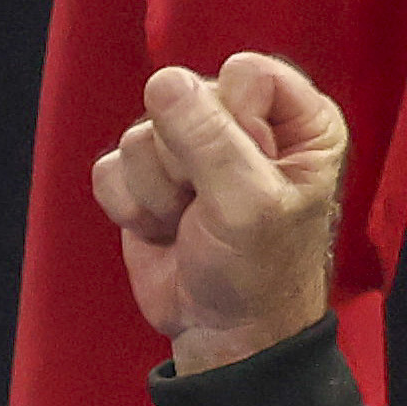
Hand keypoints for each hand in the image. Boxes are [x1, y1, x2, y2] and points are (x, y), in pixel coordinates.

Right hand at [97, 52, 353, 375]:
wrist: (221, 329)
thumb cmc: (257, 268)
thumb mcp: (245, 202)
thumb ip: (207, 139)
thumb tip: (162, 80)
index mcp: (297, 120)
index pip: (245, 75)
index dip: (232, 119)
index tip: (244, 167)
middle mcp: (244, 125)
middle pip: (184, 100)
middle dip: (184, 162)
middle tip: (208, 205)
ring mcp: (189, 152)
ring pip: (140, 135)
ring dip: (157, 193)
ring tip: (188, 223)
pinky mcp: (145, 180)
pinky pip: (109, 167)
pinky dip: (129, 207)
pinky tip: (161, 230)